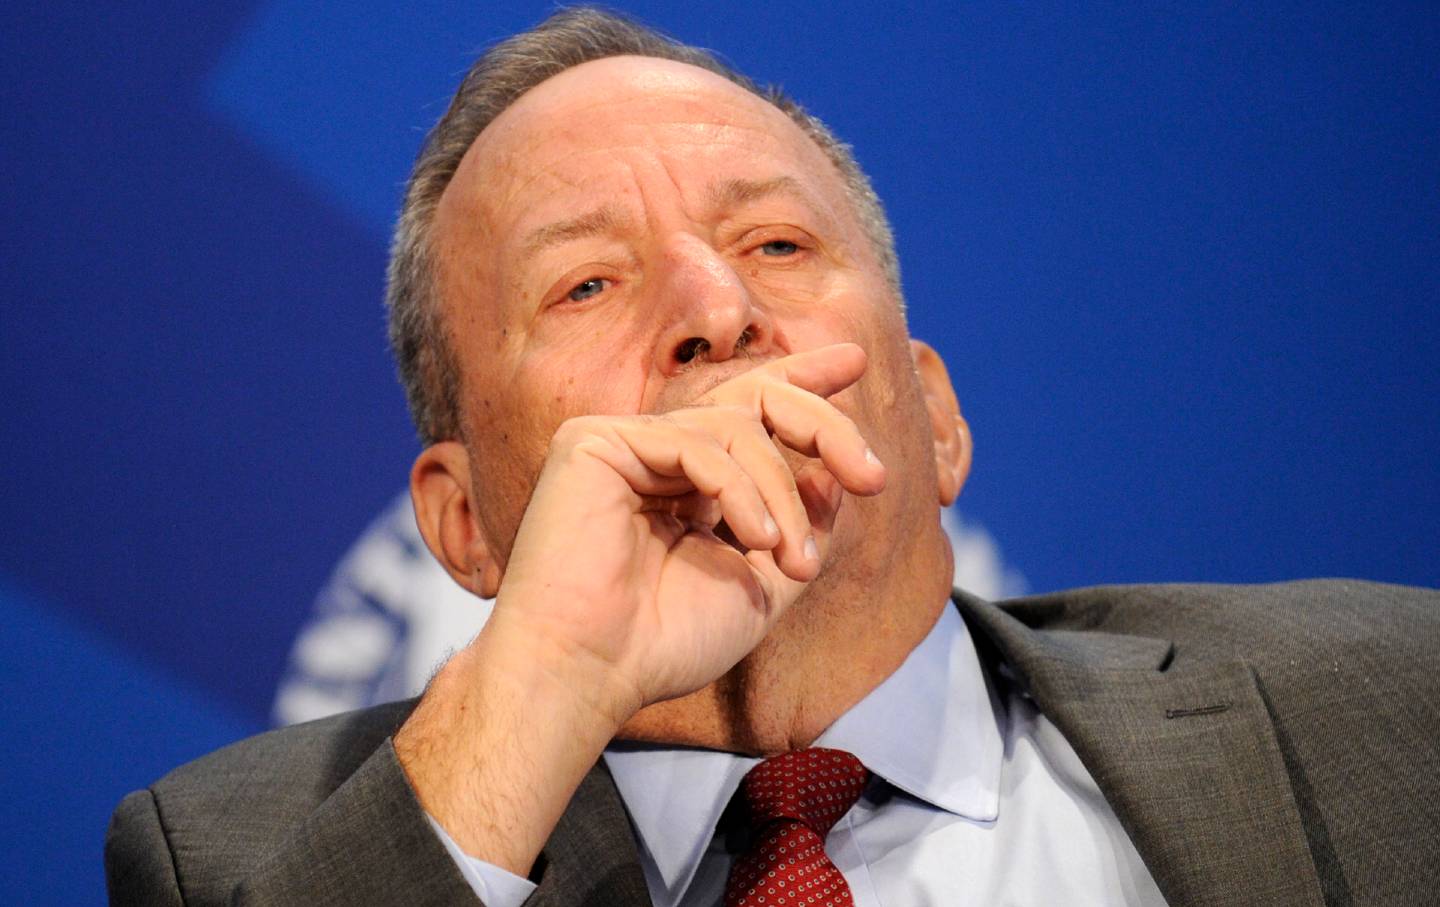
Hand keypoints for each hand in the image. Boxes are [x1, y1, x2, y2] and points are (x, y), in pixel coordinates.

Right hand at [492, 341, 886, 720]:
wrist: (591, 672)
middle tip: (872, 475)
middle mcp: (656, 456)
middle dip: (822, 426)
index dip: (802, 380)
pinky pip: (694, 443)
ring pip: (735, 428)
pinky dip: (739, 489)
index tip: (854, 361)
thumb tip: (834, 478)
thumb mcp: (762, 588)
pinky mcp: (592, 442)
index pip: (750, 412)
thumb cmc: (664, 643)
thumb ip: (800, 531)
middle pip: (753, 400)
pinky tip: (756, 540)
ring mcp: (622, 444)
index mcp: (688, 484)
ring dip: (782, 495)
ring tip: (794, 562)